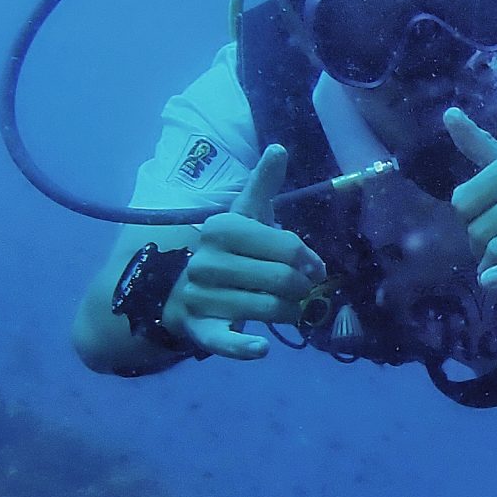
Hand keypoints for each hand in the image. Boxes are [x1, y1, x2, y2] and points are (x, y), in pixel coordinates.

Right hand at [168, 146, 327, 360]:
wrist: (182, 292)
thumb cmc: (229, 251)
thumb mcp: (244, 216)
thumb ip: (262, 185)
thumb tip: (279, 147)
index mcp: (220, 228)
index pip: (285, 246)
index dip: (308, 259)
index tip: (314, 267)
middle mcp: (207, 261)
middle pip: (282, 279)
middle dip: (302, 288)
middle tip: (304, 291)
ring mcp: (200, 296)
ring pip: (268, 309)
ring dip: (290, 312)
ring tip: (289, 307)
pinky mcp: (200, 330)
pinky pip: (224, 342)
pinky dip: (244, 347)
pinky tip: (261, 349)